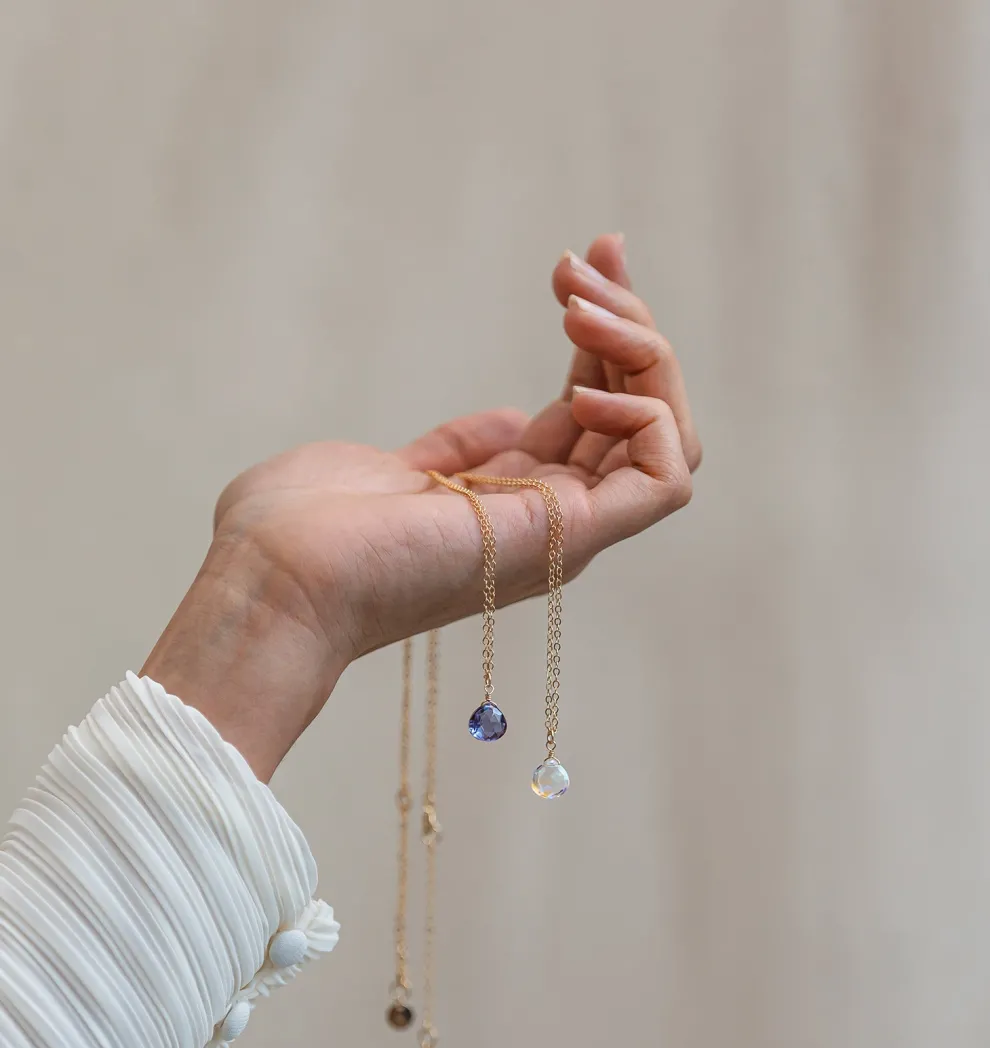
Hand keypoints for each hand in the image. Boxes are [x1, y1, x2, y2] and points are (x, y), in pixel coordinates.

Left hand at [143, 235, 699, 778]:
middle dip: (628, 321)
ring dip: (644, 354)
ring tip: (581, 307)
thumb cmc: (299, 530)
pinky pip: (665, 477)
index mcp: (510, 507)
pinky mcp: (568, 537)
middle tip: (581, 260)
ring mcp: (562, 532)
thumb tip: (504, 421)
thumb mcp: (391, 468)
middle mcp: (548, 521)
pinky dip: (649, 415)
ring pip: (667, 438)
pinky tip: (592, 383)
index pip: (592, 413)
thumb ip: (452, 450)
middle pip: (638, 415)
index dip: (600, 336)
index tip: (577, 262)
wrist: (273, 575)